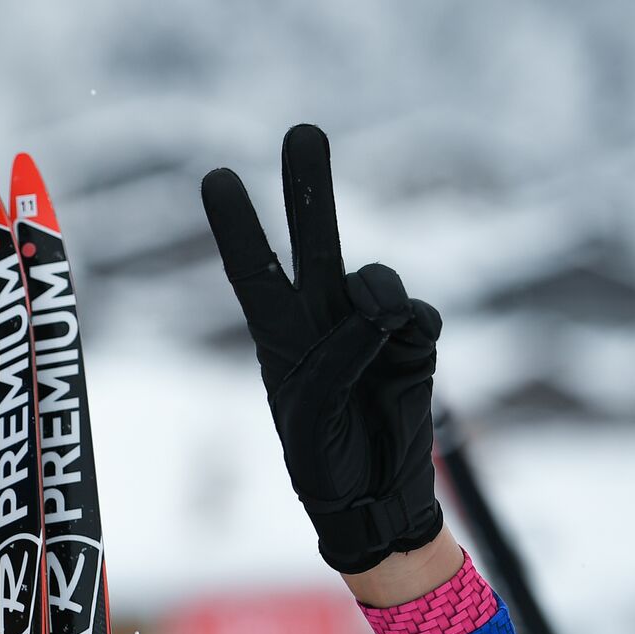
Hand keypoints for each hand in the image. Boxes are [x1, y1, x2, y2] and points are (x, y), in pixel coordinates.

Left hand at [201, 123, 442, 573]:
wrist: (375, 501)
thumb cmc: (324, 465)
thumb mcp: (312, 416)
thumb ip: (339, 358)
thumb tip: (382, 309)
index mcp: (278, 339)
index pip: (252, 272)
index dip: (237, 226)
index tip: (217, 177)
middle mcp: (322, 322)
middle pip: (314, 240)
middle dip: (309, 186)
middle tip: (303, 131)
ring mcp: (370, 330)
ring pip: (374, 280)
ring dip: (375, 299)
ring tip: (376, 338)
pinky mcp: (413, 344)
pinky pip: (416, 313)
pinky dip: (412, 328)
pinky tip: (405, 357)